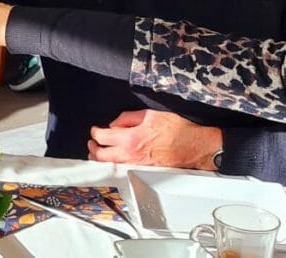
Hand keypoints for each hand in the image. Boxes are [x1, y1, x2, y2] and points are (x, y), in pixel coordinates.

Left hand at [88, 110, 221, 170]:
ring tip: (99, 151)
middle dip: (92, 148)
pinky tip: (115, 158)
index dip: (94, 132)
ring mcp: (137, 165)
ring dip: (101, 158)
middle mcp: (131, 155)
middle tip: (92, 142)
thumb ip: (128, 118)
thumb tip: (115, 124)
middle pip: (100, 157)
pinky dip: (115, 164)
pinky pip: (123, 168)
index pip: (101, 137)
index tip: (95, 129)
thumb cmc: (177, 130)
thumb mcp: (150, 114)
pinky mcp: (144, 170)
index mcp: (130, 139)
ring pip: (110, 165)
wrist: (194, 147)